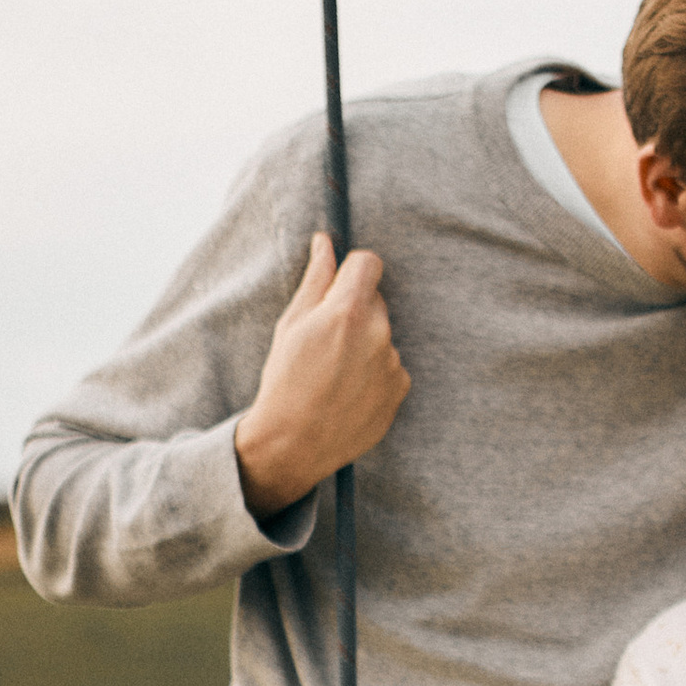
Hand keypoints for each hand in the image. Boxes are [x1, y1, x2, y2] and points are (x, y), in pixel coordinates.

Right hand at [234, 234, 410, 520]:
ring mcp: (392, 363)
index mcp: (348, 311)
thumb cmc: (285, 380)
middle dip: (354, 309)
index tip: (339, 284)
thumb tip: (326, 241)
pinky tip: (347, 390)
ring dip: (364, 342)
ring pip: (381, 334)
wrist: (294, 443)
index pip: (369, 263)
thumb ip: (316, 278)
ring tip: (333, 371)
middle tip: (325, 339)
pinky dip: (373, 371)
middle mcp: (378, 333)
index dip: (352, 269)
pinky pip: (390, 364)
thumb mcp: (291, 324)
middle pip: (375, 299)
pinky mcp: (400, 388)